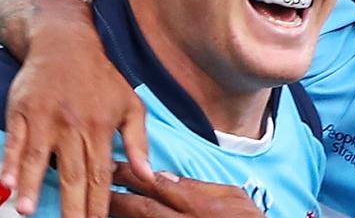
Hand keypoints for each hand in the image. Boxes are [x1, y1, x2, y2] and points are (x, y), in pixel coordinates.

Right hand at [0, 14, 152, 216]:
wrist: (67, 45)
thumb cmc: (102, 78)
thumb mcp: (130, 105)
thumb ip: (139, 142)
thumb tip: (147, 175)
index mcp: (101, 127)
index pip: (100, 175)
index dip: (98, 204)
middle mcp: (74, 126)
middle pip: (73, 173)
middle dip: (71, 207)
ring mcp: (46, 119)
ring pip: (39, 158)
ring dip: (33, 187)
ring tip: (27, 212)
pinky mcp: (22, 112)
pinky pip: (15, 141)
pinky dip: (10, 162)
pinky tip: (7, 182)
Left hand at [110, 163, 264, 217]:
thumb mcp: (232, 197)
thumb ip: (200, 187)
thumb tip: (167, 178)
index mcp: (200, 206)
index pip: (159, 187)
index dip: (133, 175)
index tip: (115, 165)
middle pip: (142, 211)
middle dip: (117, 197)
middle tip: (98, 184)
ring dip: (120, 215)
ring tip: (102, 205)